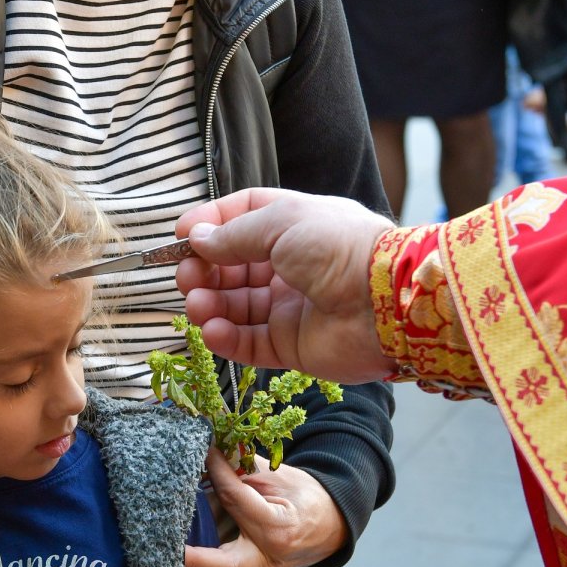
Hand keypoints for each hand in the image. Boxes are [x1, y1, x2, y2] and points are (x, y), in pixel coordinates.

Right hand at [175, 187, 397, 384]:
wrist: (385, 303)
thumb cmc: (340, 248)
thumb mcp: (283, 222)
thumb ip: (235, 234)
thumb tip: (196, 239)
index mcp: (294, 227)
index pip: (242, 220)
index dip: (210, 226)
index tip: (181, 236)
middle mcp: (290, 266)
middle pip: (232, 268)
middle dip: (204, 272)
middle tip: (186, 278)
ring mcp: (290, 308)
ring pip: (235, 308)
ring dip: (209, 306)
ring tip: (196, 306)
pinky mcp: (291, 346)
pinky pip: (249, 344)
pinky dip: (226, 339)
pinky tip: (212, 331)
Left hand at [187, 448, 347, 566]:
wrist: (332, 521)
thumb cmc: (300, 493)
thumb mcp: (276, 474)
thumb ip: (241, 468)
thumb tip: (206, 449)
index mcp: (277, 524)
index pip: (237, 501)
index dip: (217, 476)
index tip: (201, 456)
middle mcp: (270, 557)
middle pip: (231, 563)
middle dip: (202, 562)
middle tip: (176, 559)